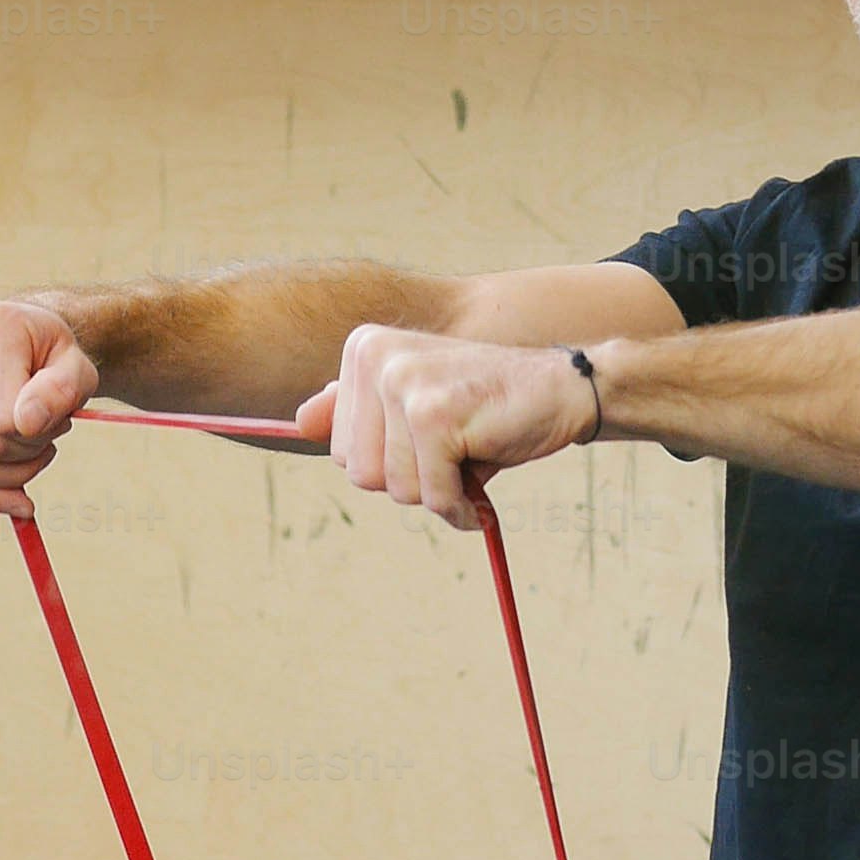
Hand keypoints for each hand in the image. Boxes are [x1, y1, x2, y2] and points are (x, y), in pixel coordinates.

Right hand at [0, 298, 98, 517]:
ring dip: (6, 476)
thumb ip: (64, 391)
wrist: (26, 343)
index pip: (4, 420)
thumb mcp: (79, 370)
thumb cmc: (53, 360)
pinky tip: (9, 480)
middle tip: (47, 437)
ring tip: (29, 449)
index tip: (60, 422)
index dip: (39, 438)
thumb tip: (26, 422)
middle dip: (25, 458)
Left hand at [300, 325, 598, 530]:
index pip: (340, 449)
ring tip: (470, 457)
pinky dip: (460, 509)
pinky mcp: (434, 416)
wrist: (561, 388)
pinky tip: (480, 493)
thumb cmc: (486, 402)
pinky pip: (432, 496)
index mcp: (363, 350)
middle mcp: (375, 358)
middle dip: (410, 480)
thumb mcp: (416, 400)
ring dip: (439, 493)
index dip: (390, 463)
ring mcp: (403, 383)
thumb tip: (298, 422)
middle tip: (452, 451)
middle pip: (358, 473)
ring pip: (393, 489)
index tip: (429, 440)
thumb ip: (358, 409)